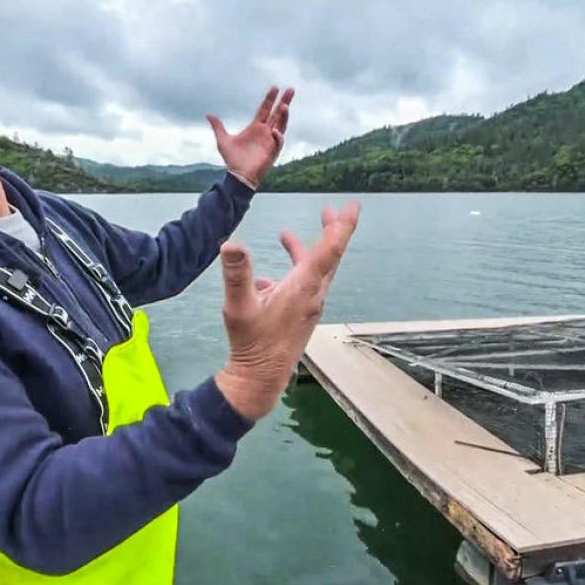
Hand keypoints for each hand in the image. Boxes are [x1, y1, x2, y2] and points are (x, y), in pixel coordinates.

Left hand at [207, 86, 293, 188]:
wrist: (238, 176)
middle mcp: (265, 132)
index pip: (265, 109)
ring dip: (284, 116)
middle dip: (284, 101)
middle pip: (278, 114)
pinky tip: (274, 131)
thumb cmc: (232, 160)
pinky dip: (277, 136)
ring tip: (285, 106)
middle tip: (290, 89)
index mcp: (256, 127)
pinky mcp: (273, 152)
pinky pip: (278, 141)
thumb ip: (218, 127)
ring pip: (281, 125)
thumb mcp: (223, 140)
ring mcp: (271, 141)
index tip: (275, 87)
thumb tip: (209, 114)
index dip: (270, 99)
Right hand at [214, 202, 361, 420]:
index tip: (353, 206)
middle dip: (331, 232)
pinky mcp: (301, 316)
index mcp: (303, 288)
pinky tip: (263, 282)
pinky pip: (301, 286)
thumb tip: (230, 244)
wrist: (260, 379)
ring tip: (285, 236)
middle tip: (331, 211)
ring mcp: (308, 307)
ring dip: (304, 252)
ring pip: (315, 272)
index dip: (342, 226)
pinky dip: (288, 274)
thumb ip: (236, 275)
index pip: (329, 250)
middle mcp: (312, 296)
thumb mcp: (238, 307)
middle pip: (329, 257)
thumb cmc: (251, 344)